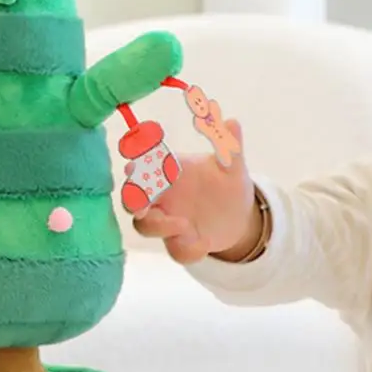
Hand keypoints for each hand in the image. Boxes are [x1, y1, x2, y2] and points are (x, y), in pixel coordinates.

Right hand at [132, 119, 254, 263]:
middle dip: (132, 200)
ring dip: (158, 226)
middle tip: (141, 204)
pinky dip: (186, 249)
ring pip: (144, 226)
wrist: (240, 217)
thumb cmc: (227, 184)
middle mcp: (163, 196)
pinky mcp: (180, 243)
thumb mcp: (232, 166)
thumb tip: (233, 122)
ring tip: (184, 225)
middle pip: (132, 198)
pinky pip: (174, 249)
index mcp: (170, 172)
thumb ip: (230, 147)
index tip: (136, 165)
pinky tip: (203, 243)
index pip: (144, 165)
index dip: (136, 165)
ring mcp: (168, 221)